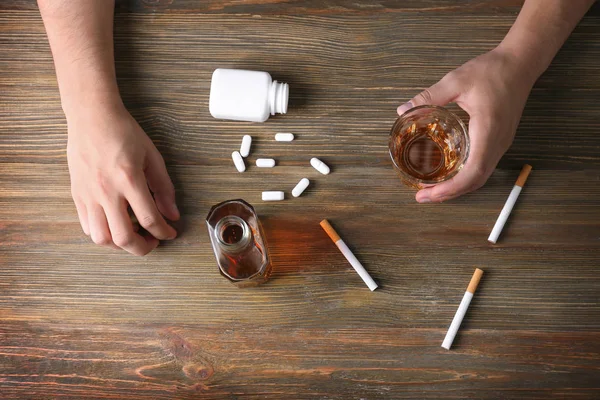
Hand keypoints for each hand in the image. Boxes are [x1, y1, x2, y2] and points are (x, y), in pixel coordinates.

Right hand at [67, 102, 179, 254]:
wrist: (92, 117)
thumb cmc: (124, 133)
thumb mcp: (152, 157)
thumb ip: (164, 188)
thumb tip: (172, 214)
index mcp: (129, 180)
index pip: (149, 219)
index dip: (163, 232)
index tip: (170, 233)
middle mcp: (106, 191)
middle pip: (123, 237)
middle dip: (142, 248)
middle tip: (152, 242)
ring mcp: (88, 194)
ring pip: (101, 238)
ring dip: (120, 244)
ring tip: (133, 235)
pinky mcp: (76, 194)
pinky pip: (86, 226)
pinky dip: (102, 234)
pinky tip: (115, 224)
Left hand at [397, 46, 535, 202]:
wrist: (521, 63)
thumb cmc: (492, 70)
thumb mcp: (456, 80)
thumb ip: (430, 96)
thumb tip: (402, 110)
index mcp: (488, 131)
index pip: (473, 172)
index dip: (451, 188)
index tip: (428, 194)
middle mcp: (498, 143)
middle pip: (476, 181)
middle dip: (449, 193)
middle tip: (422, 197)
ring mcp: (501, 143)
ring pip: (480, 176)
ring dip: (457, 187)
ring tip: (432, 190)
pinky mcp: (500, 140)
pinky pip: (483, 166)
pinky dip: (465, 177)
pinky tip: (448, 174)